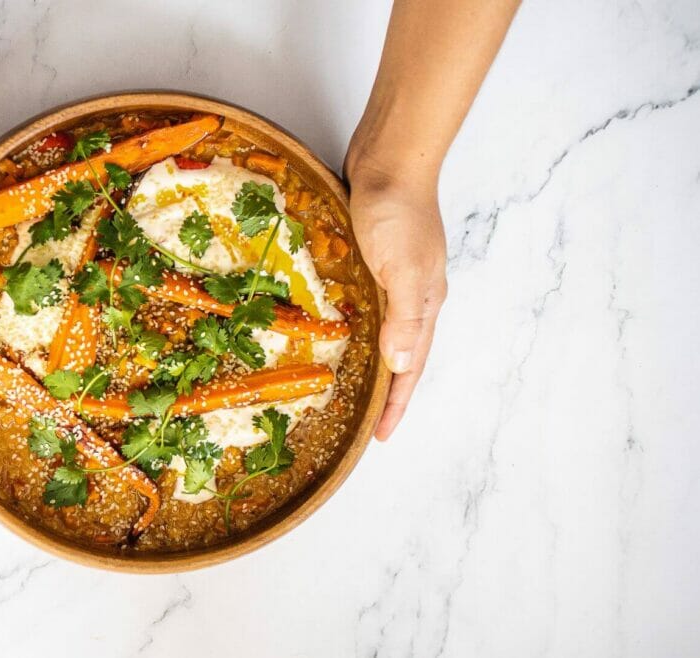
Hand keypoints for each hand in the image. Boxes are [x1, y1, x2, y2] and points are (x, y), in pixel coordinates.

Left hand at [344, 159, 447, 439]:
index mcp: (425, 303)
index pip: (412, 367)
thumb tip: (403, 367)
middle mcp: (415, 295)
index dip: (397, 404)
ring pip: (386, 330)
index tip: (382, 437)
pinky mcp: (378, 257)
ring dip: (373, 359)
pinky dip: (358, 325)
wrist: (392, 157)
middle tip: (365, 420)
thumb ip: (405, 317)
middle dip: (388, 390)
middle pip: (403, 355)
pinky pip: (369, 304)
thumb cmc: (397, 210)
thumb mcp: (401, 268)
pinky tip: (338, 327)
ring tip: (350, 383)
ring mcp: (397, 276)